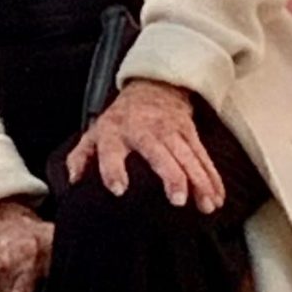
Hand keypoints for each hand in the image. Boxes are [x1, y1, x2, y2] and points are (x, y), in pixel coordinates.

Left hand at [65, 79, 225, 213]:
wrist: (153, 86)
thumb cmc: (121, 119)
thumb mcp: (95, 133)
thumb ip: (81, 157)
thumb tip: (74, 180)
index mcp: (117, 133)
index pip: (112, 151)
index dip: (113, 169)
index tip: (119, 190)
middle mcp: (146, 131)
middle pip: (160, 154)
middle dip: (172, 176)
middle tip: (178, 199)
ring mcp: (171, 131)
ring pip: (188, 156)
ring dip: (200, 180)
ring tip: (207, 205)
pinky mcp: (190, 134)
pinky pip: (203, 157)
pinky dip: (213, 177)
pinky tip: (218, 197)